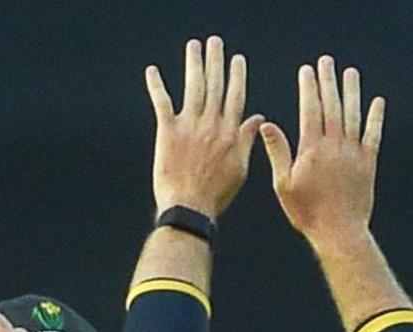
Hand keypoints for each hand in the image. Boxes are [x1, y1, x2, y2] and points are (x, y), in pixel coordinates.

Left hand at [146, 37, 257, 217]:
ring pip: (193, 87)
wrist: (190, 208)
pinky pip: (162, 102)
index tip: (237, 60)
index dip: (236, 76)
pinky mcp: (168, 132)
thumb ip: (246, 140)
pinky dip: (156, 85)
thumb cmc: (215, 194)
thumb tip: (258, 119)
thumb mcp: (240, 169)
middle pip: (215, 85)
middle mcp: (211, 124)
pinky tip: (153, 71)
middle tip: (215, 43)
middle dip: (216, 61)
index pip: (235, 96)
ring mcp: (189, 126)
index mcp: (230, 133)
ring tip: (194, 46)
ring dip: (194, 64)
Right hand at [253, 55, 383, 242]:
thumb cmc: (307, 212)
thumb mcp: (284, 184)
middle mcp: (334, 146)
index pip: (309, 109)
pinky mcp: (368, 164)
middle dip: (328, 81)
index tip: (306, 70)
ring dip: (352, 92)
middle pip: (332, 106)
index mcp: (312, 149)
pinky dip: (375, 118)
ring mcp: (353, 154)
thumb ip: (277, 151)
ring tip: (350, 73)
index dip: (308, 87)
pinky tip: (377, 102)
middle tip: (326, 61)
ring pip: (353, 115)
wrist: (339, 232)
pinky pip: (373, 136)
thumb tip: (266, 124)